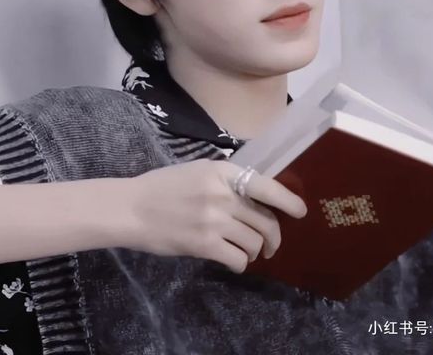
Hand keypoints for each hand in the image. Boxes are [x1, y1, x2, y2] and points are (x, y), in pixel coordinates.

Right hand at [128, 158, 306, 272]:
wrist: (132, 207)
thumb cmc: (163, 186)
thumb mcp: (198, 170)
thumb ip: (226, 180)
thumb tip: (254, 195)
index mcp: (223, 172)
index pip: (267, 186)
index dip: (288, 201)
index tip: (300, 212)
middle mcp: (224, 194)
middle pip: (265, 220)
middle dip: (273, 237)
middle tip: (270, 245)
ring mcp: (215, 220)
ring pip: (254, 242)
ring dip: (255, 251)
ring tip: (246, 252)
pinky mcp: (204, 244)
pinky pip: (238, 258)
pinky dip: (240, 263)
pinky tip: (232, 260)